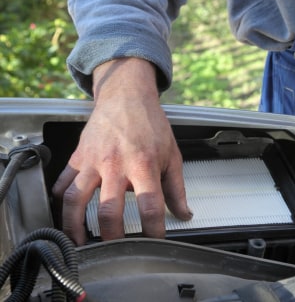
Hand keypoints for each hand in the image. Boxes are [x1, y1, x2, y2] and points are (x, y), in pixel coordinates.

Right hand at [52, 58, 191, 244]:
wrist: (126, 96)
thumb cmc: (151, 124)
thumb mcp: (171, 154)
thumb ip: (176, 188)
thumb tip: (184, 213)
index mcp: (144, 164)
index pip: (149, 206)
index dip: (153, 230)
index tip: (155, 242)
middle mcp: (116, 164)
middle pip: (109, 210)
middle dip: (113, 237)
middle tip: (117, 249)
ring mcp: (93, 161)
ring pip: (76, 200)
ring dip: (76, 226)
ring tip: (82, 242)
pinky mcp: (78, 157)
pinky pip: (62, 183)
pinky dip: (60, 202)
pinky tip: (66, 215)